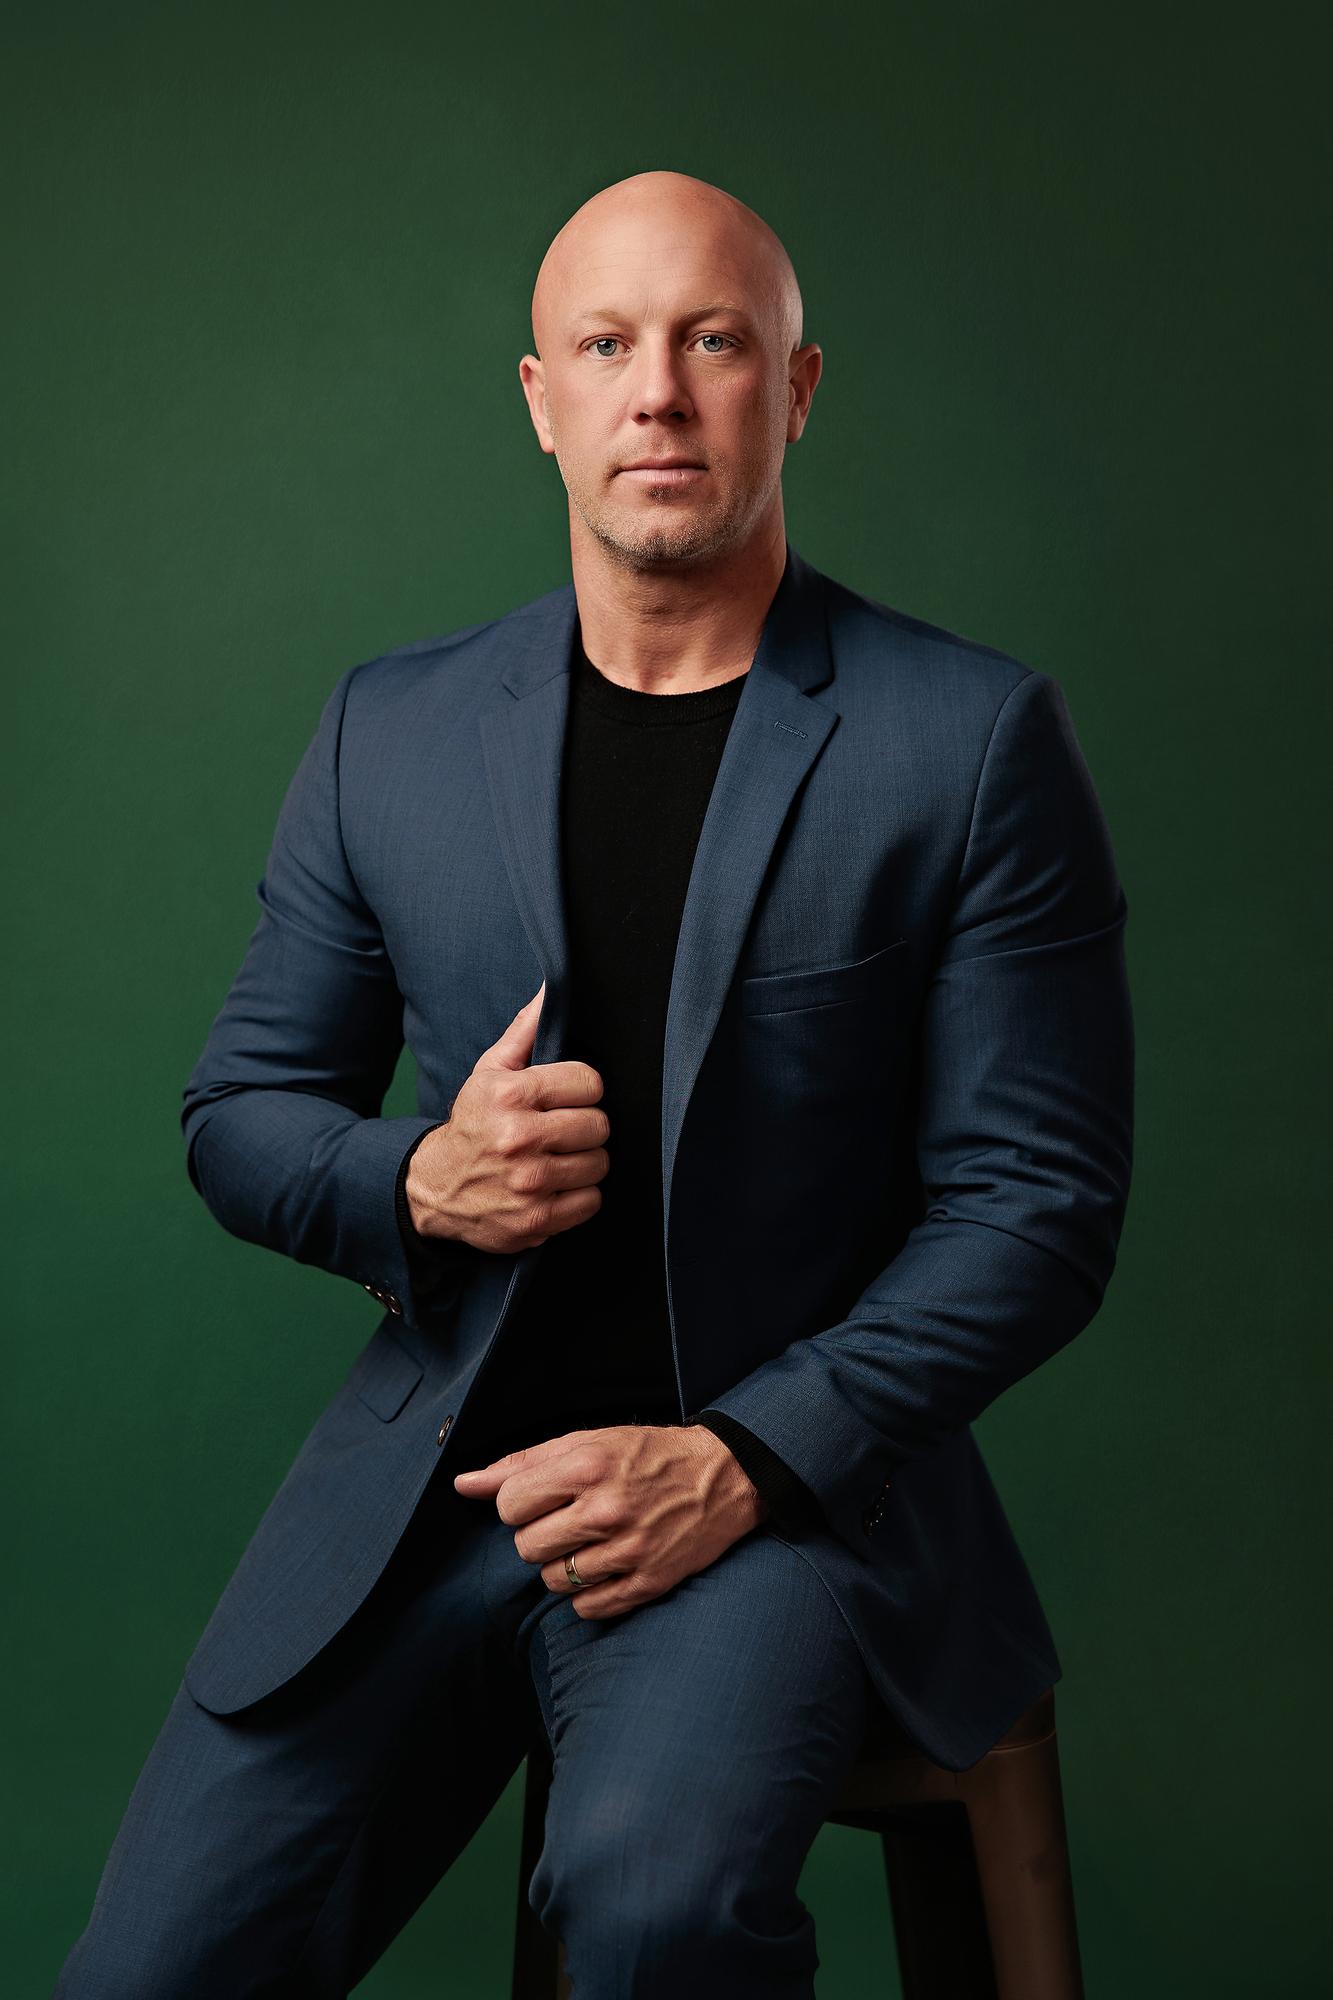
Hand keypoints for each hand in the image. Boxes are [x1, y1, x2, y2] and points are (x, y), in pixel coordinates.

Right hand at [405, 982, 609, 1254]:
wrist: (434, 1188)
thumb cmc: (472, 1124)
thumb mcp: (489, 1073)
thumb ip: (524, 1032)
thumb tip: (551, 990)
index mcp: (510, 1095)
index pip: (589, 1082)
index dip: (582, 1089)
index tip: (567, 1098)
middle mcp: (519, 1138)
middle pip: (598, 1124)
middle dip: (585, 1126)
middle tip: (562, 1131)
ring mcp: (529, 1183)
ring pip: (599, 1163)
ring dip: (584, 1162)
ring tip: (558, 1158)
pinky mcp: (536, 1220)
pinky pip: (591, 1200)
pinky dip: (579, 1195)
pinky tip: (555, 1186)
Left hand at [451, 1423, 767, 1618]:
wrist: (723, 1476)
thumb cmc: (648, 1455)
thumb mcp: (587, 1442)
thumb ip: (522, 1464)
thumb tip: (464, 1485)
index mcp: (587, 1467)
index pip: (509, 1505)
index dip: (519, 1504)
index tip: (543, 1498)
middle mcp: (606, 1509)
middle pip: (526, 1548)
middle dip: (539, 1536)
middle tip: (568, 1521)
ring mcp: (629, 1549)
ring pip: (554, 1581)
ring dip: (563, 1566)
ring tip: (590, 1543)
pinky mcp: (649, 1582)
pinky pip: (587, 1609)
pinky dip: (588, 1594)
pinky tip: (607, 1566)